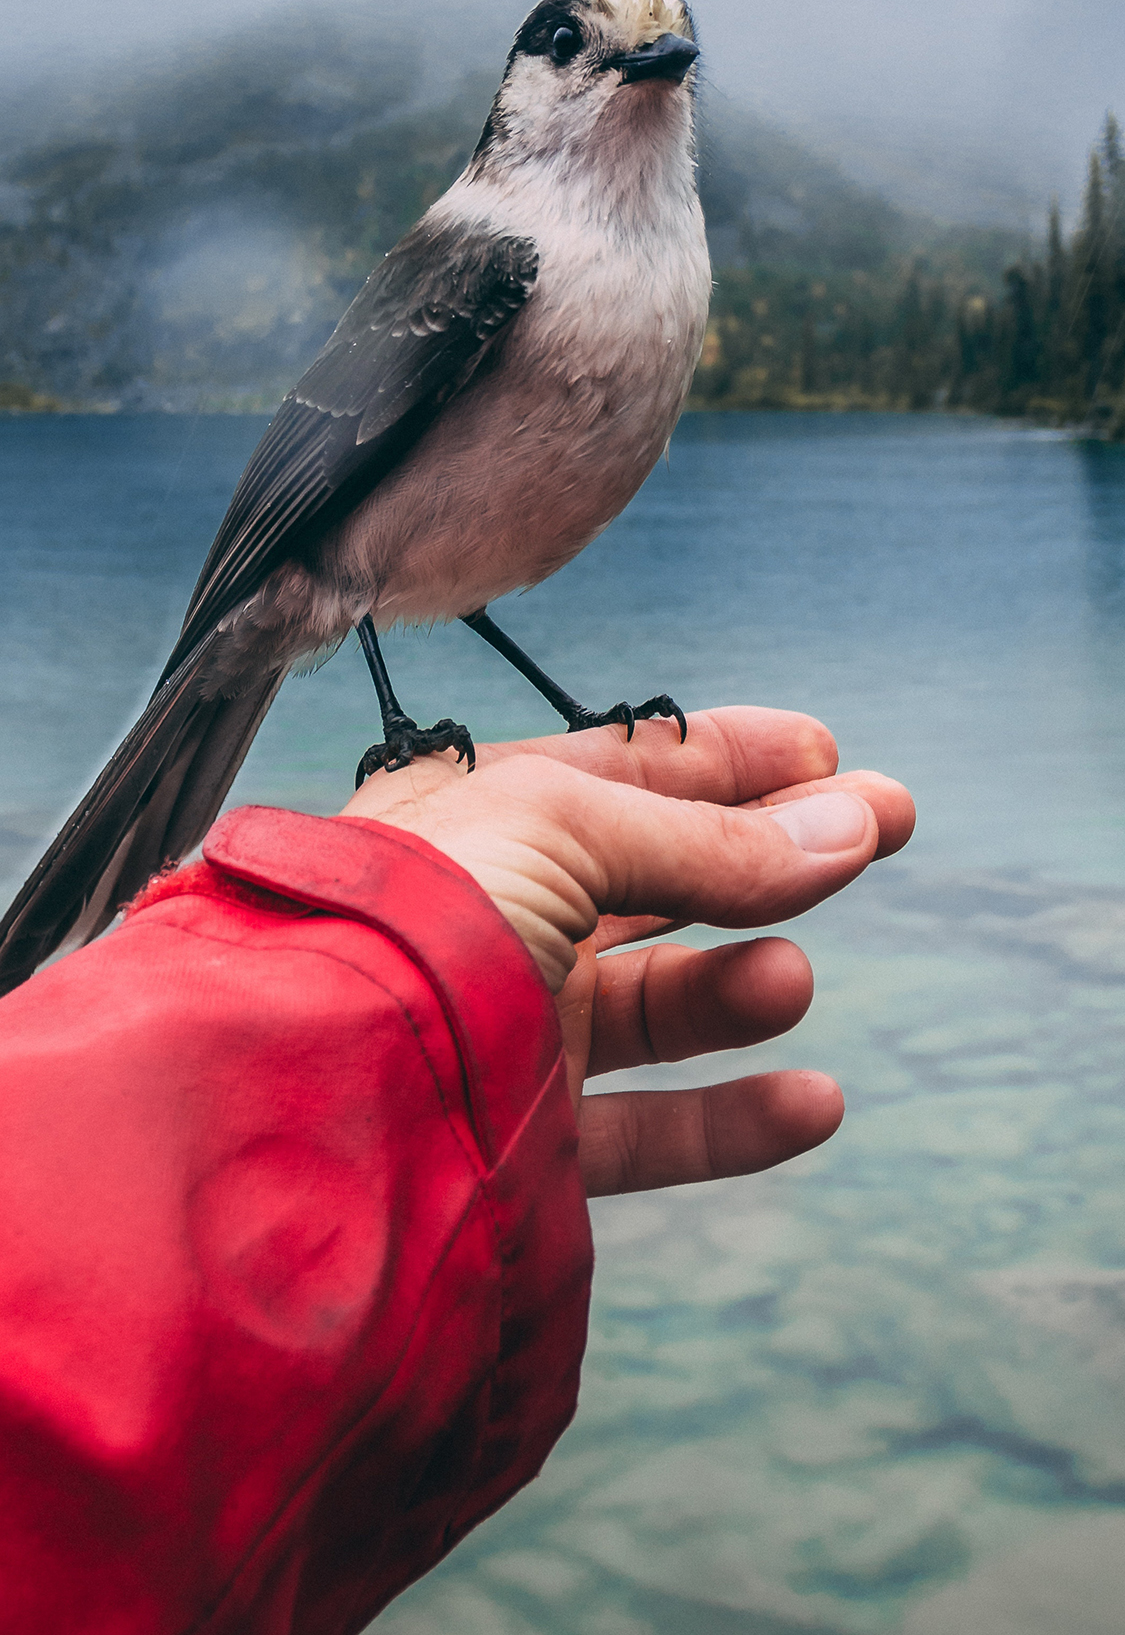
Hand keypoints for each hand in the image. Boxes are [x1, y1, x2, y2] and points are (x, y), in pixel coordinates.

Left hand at [343, 706, 913, 1199]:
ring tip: (791, 976)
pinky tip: (810, 1101)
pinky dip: (735, 1120)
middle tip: (884, 828)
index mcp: (476, 817)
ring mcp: (508, 1030)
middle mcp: (492, 915)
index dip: (727, 758)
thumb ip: (709, 840)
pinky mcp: (525, 1143)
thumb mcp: (562, 827)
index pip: (620, 771)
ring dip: (740, 984)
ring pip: (657, 1001)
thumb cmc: (412, 918)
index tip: (825, 754)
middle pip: (659, 876)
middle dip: (772, 851)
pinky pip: (650, 1132)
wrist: (315, 1091)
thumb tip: (848, 823)